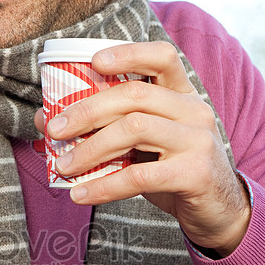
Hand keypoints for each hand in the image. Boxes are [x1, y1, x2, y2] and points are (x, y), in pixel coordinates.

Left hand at [36, 41, 250, 255]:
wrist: (218, 212)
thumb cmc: (172, 171)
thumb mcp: (143, 145)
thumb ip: (105, 127)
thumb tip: (46, 120)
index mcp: (183, 95)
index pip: (163, 57)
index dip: (128, 53)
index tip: (93, 61)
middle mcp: (194, 110)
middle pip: (134, 95)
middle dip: (87, 110)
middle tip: (55, 130)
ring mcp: (198, 140)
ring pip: (135, 129)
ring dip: (91, 148)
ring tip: (63, 166)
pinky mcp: (195, 174)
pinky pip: (141, 175)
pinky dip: (104, 185)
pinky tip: (81, 194)